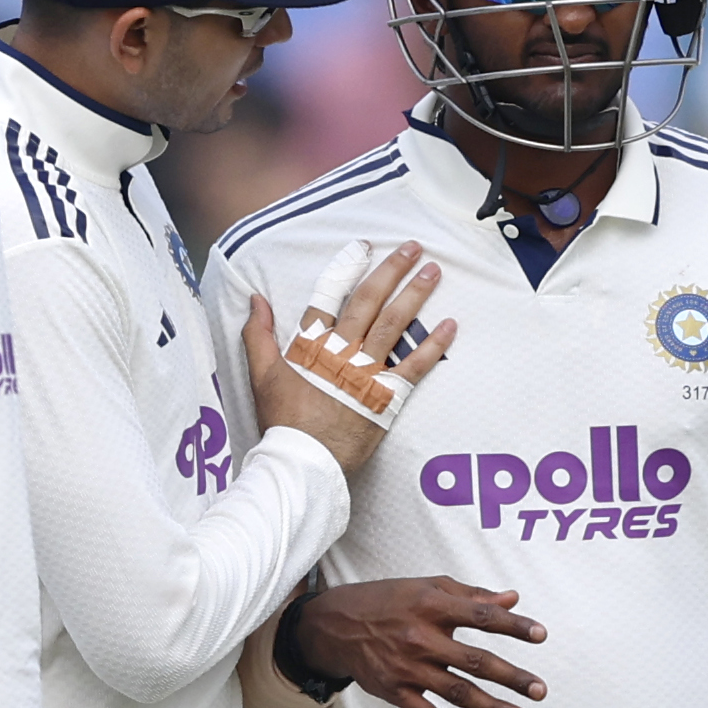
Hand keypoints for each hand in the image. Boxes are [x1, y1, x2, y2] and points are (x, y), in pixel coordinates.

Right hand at [243, 242, 452, 472]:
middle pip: (368, 301)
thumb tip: (255, 300)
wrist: (303, 460)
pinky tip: (451, 325)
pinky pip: (415, 365)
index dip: (346, 268)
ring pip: (394, 324)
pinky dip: (434, 344)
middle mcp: (342, 351)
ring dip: (415, 295)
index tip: (364, 246)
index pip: (329, 295)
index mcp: (312, 344)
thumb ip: (257, 335)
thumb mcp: (261, 375)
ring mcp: (367, 372)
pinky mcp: (387, 396)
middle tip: (412, 248)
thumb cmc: (282, 420)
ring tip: (433, 272)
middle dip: (391, 270)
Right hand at [294, 577, 546, 707]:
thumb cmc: (388, 601)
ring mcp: (407, 667)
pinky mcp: (394, 690)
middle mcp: (420, 637)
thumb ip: (471, 595)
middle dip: (512, 677)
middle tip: (540, 690)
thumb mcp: (427, 586)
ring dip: (492, 707)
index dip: (513, 626)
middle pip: (475, 661)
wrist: (335, 625)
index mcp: (431, 606)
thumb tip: (512, 600)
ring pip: (457, 691)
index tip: (541, 635)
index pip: (481, 616)